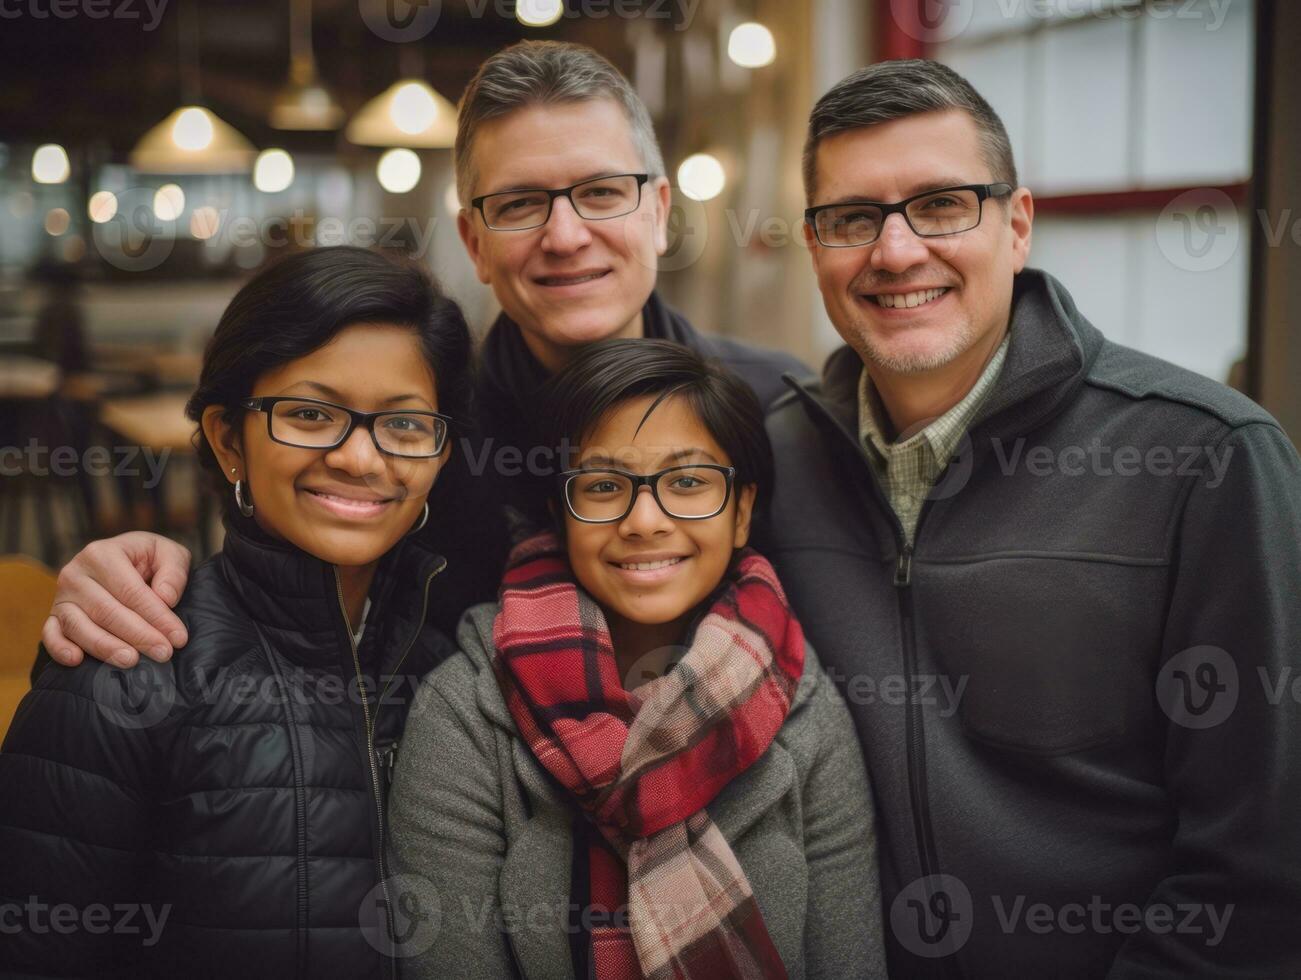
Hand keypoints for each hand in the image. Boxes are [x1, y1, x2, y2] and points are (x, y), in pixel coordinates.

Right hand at [41, 532, 192, 668]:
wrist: (123, 563)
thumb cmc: (149, 560)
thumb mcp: (169, 554)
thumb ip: (173, 572)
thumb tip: (165, 598)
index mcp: (102, 554)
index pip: (131, 591)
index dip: (156, 617)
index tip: (178, 638)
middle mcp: (75, 574)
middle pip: (107, 611)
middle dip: (138, 635)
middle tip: (163, 653)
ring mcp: (61, 597)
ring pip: (79, 626)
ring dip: (106, 647)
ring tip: (131, 660)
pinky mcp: (54, 617)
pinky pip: (51, 635)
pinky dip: (60, 649)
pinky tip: (77, 660)